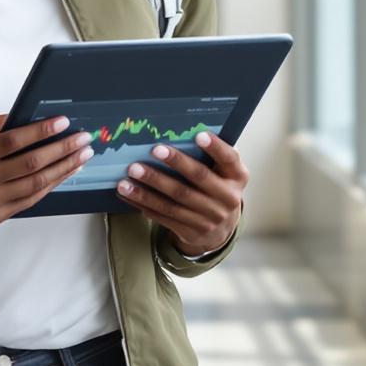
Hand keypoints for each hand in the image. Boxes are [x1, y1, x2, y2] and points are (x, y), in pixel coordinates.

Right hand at [0, 113, 95, 249]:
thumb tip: (23, 115)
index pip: (12, 141)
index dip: (40, 131)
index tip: (63, 122)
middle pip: (30, 163)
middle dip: (62, 149)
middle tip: (83, 138)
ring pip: (36, 184)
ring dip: (64, 168)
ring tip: (82, 155)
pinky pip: (31, 199)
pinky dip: (52, 185)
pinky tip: (66, 172)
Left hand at [117, 130, 246, 257]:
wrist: (220, 230)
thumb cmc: (217, 189)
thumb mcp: (224, 174)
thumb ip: (211, 158)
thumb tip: (179, 133)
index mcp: (237, 177)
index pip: (229, 159)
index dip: (215, 147)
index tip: (199, 134)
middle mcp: (227, 198)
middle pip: (199, 178)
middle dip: (176, 162)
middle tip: (154, 150)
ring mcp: (210, 218)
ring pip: (175, 200)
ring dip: (149, 187)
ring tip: (130, 175)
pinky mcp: (191, 232)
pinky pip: (163, 216)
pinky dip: (143, 203)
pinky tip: (128, 193)